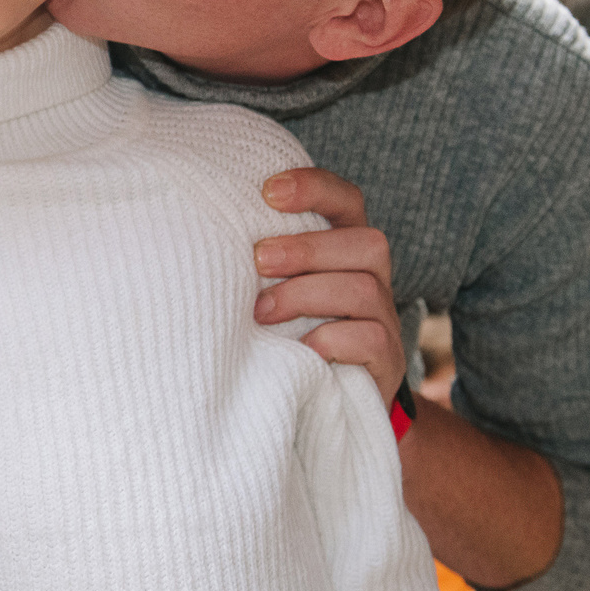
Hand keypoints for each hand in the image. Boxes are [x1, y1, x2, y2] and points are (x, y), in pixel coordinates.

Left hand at [256, 167, 404, 408]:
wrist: (317, 403)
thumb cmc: (283, 331)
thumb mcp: (272, 287)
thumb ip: (260, 259)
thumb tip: (202, 227)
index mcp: (345, 248)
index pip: (347, 201)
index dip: (315, 187)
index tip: (267, 190)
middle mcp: (373, 278)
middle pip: (367, 242)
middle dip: (307, 248)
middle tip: (258, 260)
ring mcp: (385, 320)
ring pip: (364, 289)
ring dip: (305, 294)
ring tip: (261, 312)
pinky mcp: (387, 360)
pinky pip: (371, 338)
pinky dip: (329, 338)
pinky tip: (298, 348)